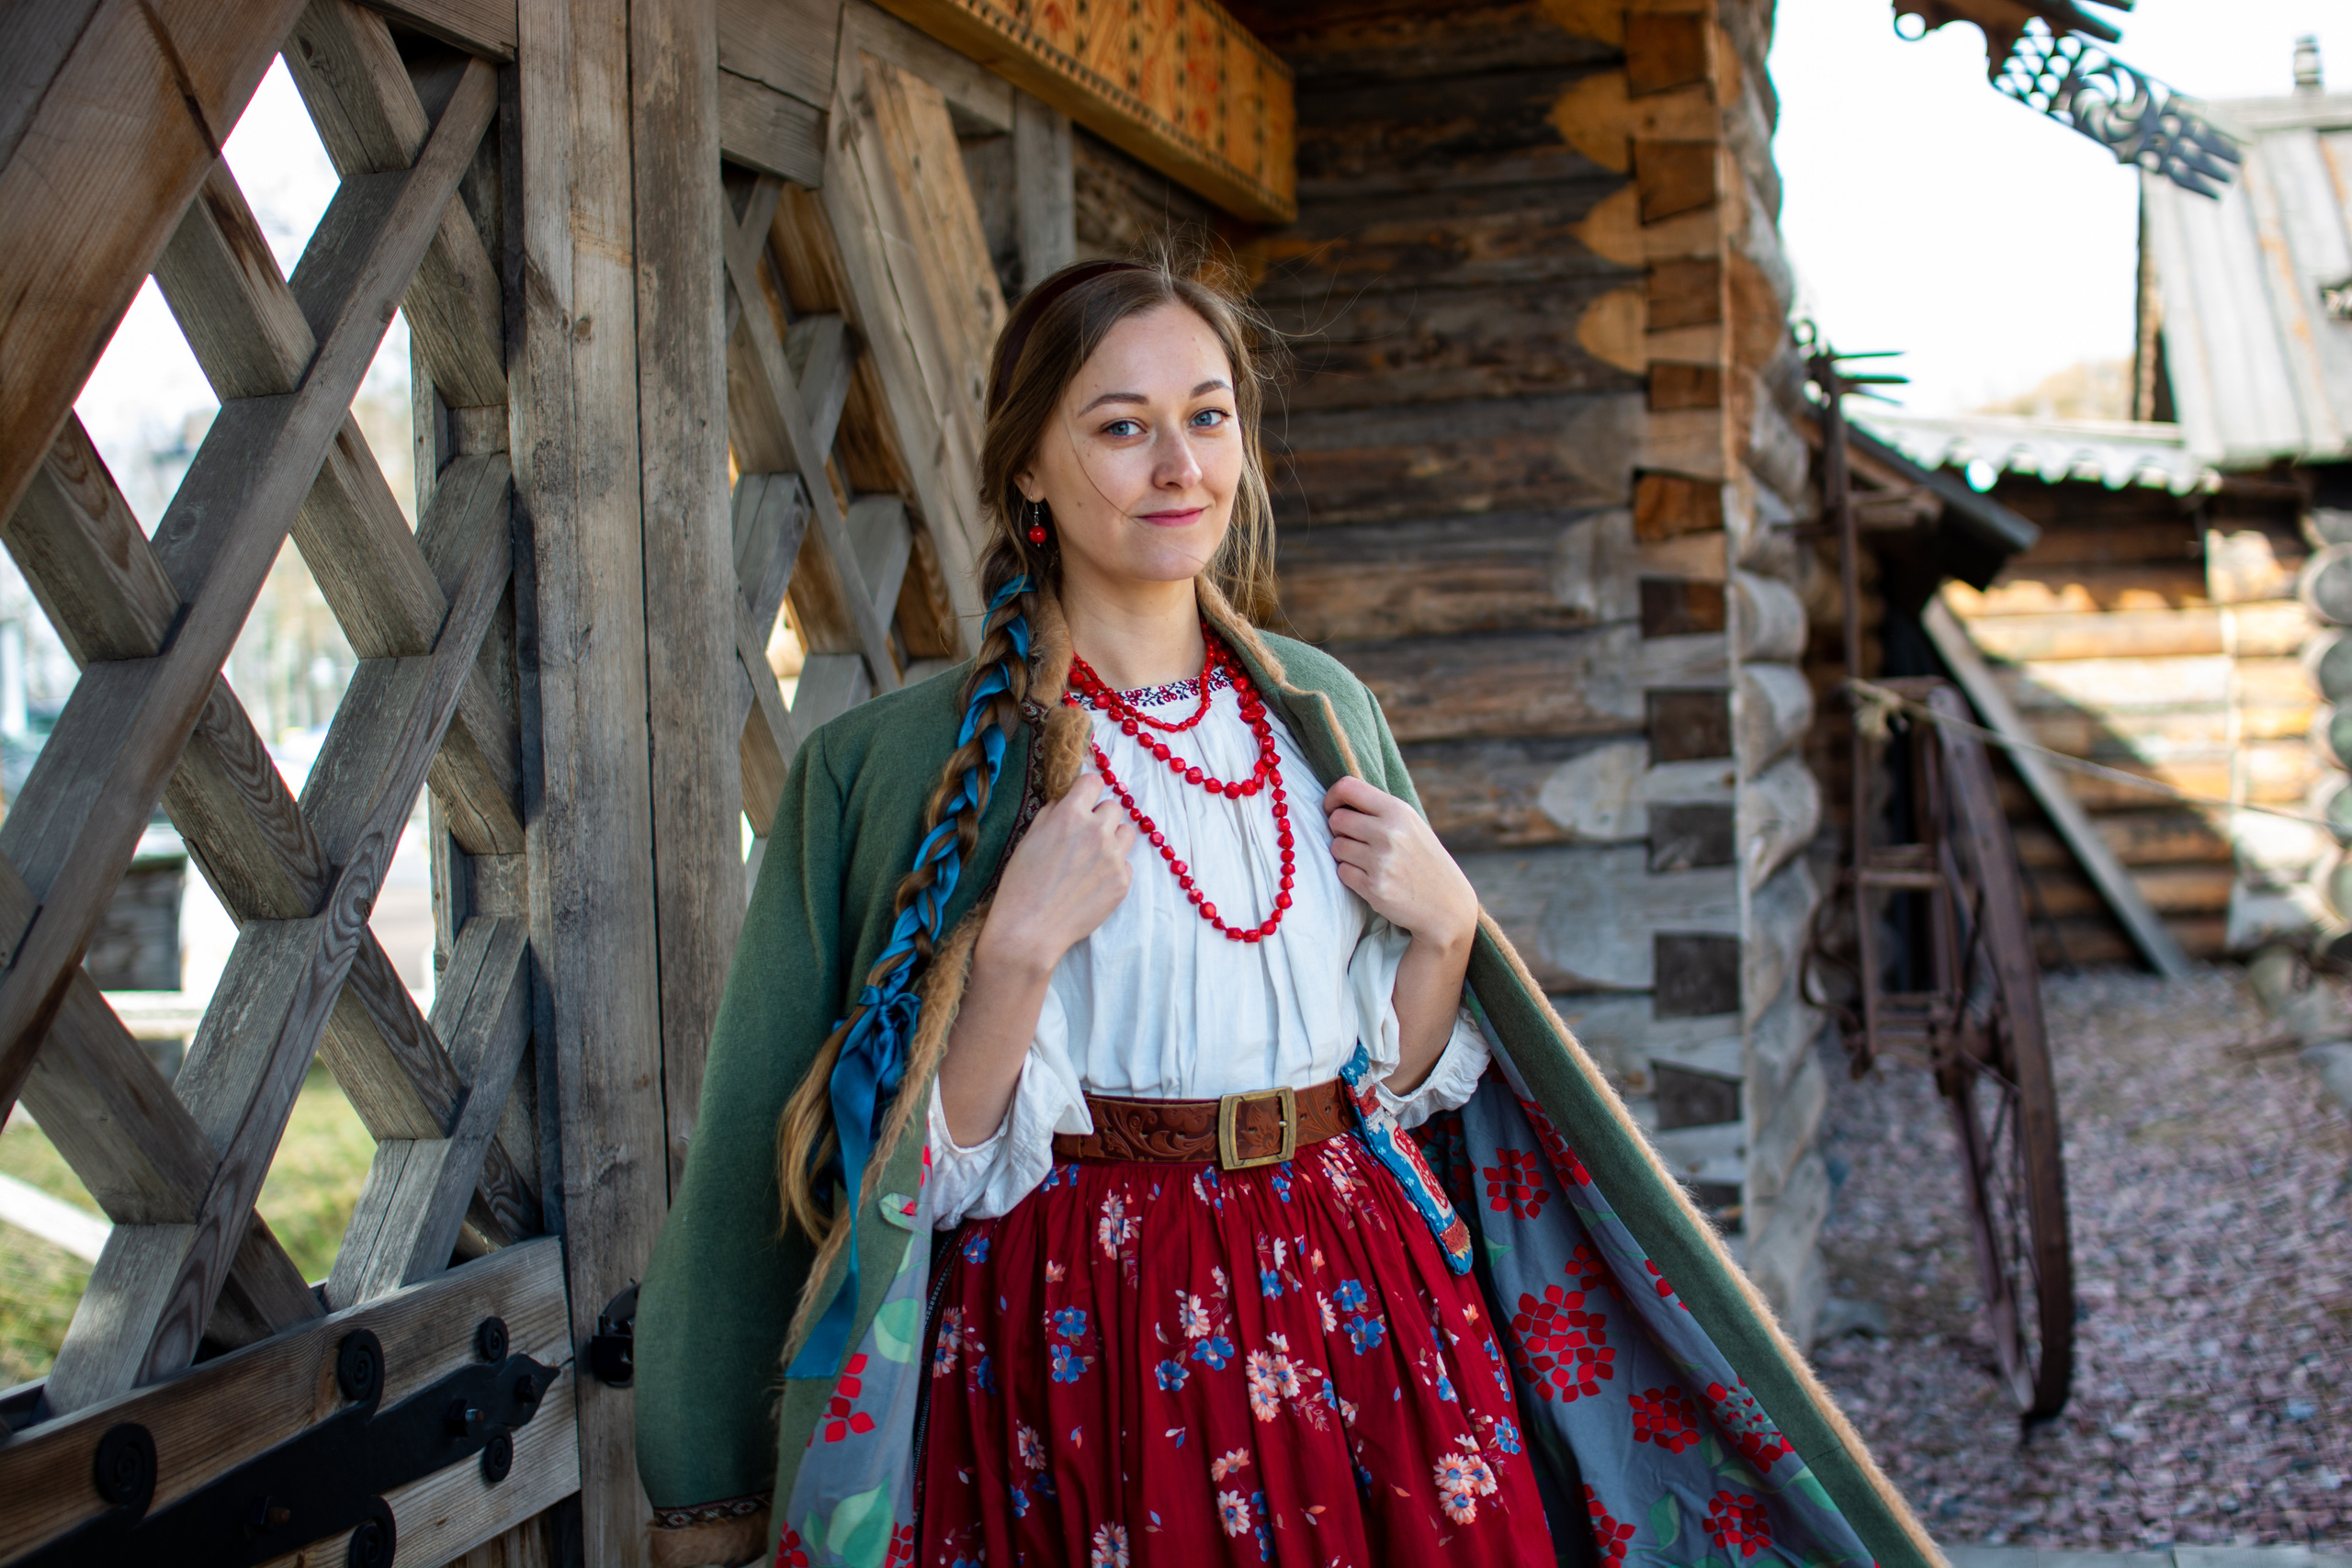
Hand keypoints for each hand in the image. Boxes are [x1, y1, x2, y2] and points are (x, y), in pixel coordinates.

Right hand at [976, 763, 1136, 977]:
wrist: (1030, 929)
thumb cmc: (1022, 883)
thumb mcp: (1029, 838)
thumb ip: (1052, 814)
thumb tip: (1067, 801)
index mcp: (1071, 815)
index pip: (1094, 781)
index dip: (1087, 790)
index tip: (1083, 800)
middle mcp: (1097, 831)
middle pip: (1114, 807)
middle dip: (1100, 817)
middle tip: (1084, 836)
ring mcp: (1113, 858)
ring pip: (1127, 833)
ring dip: (1113, 839)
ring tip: (1092, 858)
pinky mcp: (1122, 882)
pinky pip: (1125, 864)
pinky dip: (1113, 869)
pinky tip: (1092, 883)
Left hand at [1323, 776, 1477, 952]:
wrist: (1447, 905)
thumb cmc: (1424, 860)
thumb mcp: (1412, 825)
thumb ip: (1380, 811)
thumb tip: (1338, 801)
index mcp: (1398, 811)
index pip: (1348, 788)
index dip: (1333, 797)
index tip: (1333, 808)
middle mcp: (1389, 833)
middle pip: (1337, 819)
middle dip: (1339, 829)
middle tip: (1354, 839)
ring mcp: (1381, 861)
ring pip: (1336, 846)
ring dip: (1344, 853)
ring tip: (1366, 859)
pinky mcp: (1374, 887)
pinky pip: (1342, 872)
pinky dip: (1350, 874)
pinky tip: (1370, 877)